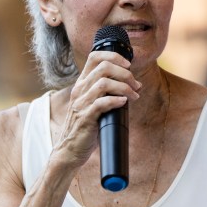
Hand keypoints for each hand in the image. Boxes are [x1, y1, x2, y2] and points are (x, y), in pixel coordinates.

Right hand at [53, 50, 140, 166]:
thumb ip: (107, 92)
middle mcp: (80, 90)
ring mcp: (81, 103)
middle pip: (103, 67)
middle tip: (136, 85)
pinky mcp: (85, 117)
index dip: (113, 56)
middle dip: (125, 74)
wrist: (71, 149)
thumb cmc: (86, 126)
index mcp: (82, 83)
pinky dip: (116, 100)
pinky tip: (124, 103)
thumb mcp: (94, 103)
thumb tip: (134, 85)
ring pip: (104, 83)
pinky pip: (102, 103)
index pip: (94, 57)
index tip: (128, 65)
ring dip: (124, 87)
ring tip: (134, 96)